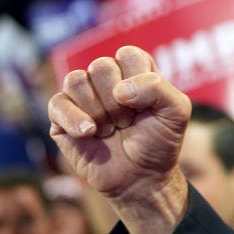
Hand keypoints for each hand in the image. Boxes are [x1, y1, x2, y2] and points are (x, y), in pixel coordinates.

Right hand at [47, 45, 190, 208]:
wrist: (141, 179)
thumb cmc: (160, 142)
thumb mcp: (176, 112)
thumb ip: (158, 88)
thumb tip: (119, 91)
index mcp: (134, 71)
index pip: (128, 54)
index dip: (138, 81)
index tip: (147, 106)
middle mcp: (106, 79)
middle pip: (100, 66)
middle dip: (119, 102)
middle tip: (128, 122)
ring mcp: (82, 98)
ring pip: (76, 80)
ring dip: (99, 111)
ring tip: (111, 129)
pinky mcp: (61, 118)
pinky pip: (57, 103)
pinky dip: (74, 119)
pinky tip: (90, 134)